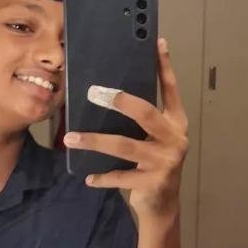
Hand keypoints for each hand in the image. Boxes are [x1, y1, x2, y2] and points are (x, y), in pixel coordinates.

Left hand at [63, 38, 188, 219]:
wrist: (163, 205)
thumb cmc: (154, 163)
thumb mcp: (154, 138)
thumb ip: (143, 120)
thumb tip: (111, 92)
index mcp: (177, 122)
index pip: (170, 89)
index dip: (164, 66)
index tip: (158, 43)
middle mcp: (175, 138)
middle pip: (146, 113)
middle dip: (120, 101)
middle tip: (94, 93)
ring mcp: (166, 161)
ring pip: (124, 146)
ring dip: (94, 141)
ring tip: (71, 138)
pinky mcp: (153, 182)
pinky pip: (120, 176)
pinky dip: (102, 177)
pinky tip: (88, 177)